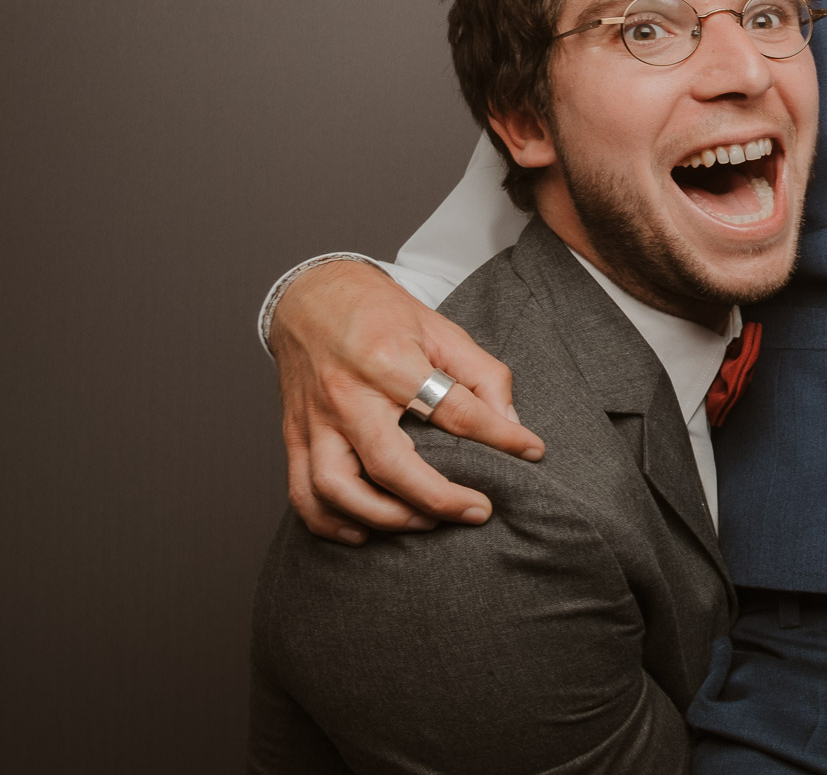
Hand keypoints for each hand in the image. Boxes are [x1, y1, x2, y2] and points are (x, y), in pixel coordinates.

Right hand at [269, 260, 544, 542]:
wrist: (310, 295)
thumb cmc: (380, 313)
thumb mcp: (441, 329)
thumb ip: (482, 375)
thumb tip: (511, 425)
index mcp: (389, 361)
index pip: (454, 409)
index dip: (501, 436)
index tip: (532, 452)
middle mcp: (347, 395)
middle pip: (389, 463)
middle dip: (438, 498)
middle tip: (477, 510)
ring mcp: (315, 420)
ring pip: (337, 488)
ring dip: (384, 517)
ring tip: (426, 522)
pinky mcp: (294, 436)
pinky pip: (302, 492)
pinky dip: (329, 522)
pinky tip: (365, 531)